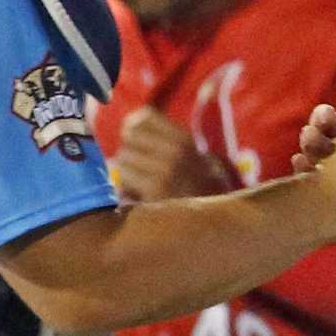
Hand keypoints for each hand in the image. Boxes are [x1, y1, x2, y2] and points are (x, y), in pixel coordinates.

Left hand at [113, 107, 230, 201]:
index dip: (134, 127)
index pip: (144, 116)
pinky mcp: (154, 189)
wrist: (211, 219)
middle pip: (130, 135)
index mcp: (184, 139)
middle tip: (139, 167)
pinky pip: (125, 176)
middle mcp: (175, 150)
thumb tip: (126, 122)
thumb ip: (161, 137)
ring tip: (140, 182)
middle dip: (129, 150)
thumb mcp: (186, 155)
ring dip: (126, 169)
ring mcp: (165, 169)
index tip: (136, 141)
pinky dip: (127, 185)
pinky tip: (139, 194)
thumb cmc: (194, 187)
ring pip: (123, 155)